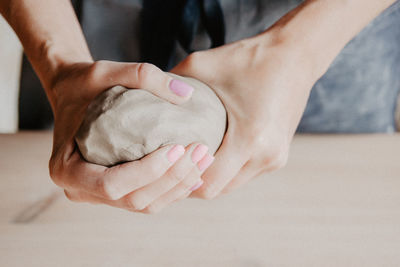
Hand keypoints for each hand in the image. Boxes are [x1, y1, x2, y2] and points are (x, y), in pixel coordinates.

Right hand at [48, 60, 213, 212]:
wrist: (73, 95)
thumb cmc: (84, 84)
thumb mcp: (104, 71)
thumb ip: (142, 76)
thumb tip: (187, 94)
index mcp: (67, 170)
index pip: (112, 184)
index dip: (149, 172)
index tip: (178, 147)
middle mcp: (80, 190)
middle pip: (134, 199)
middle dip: (173, 179)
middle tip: (202, 151)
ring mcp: (99, 196)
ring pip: (145, 204)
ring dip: (180, 186)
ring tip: (206, 158)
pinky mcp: (117, 192)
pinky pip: (149, 199)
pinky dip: (175, 189)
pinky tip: (198, 171)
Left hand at [171, 34, 318, 198]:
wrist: (295, 55)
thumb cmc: (250, 58)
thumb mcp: (202, 65)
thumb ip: (168, 83)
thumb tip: (140, 96)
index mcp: (250, 138)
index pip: (207, 183)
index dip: (181, 180)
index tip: (164, 168)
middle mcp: (266, 155)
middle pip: (218, 190)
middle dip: (192, 182)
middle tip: (169, 167)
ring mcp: (275, 159)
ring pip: (232, 186)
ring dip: (210, 178)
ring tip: (187, 162)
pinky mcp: (279, 156)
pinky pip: (245, 174)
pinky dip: (226, 171)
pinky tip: (212, 155)